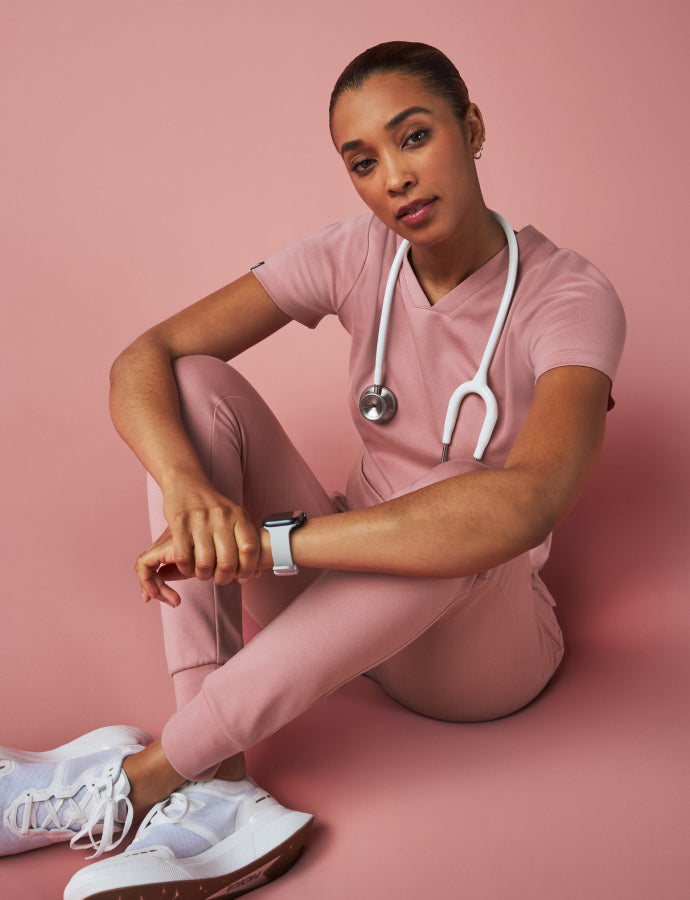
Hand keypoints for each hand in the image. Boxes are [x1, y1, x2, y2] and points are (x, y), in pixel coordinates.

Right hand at [136, 483, 263, 606]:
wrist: (187, 484)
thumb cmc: (214, 507)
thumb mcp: (235, 517)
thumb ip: (245, 542)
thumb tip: (256, 574)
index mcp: (238, 515)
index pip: (250, 548)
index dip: (247, 569)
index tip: (241, 576)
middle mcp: (221, 517)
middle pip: (227, 562)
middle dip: (223, 578)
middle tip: (219, 578)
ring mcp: (199, 519)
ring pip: (204, 563)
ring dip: (203, 575)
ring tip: (203, 572)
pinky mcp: (179, 523)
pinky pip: (183, 557)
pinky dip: (186, 568)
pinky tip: (188, 565)